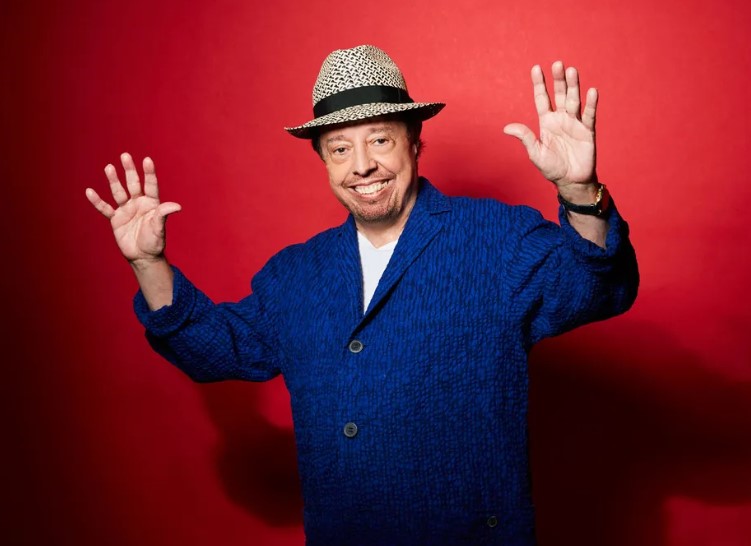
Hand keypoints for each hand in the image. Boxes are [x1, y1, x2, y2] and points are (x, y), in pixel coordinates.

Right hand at [85, 153, 181, 264]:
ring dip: (113, 180)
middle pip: (133, 183)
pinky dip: (97, 201)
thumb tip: (176, 206)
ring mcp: (126, 210)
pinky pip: (105, 208)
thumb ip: (163, 215)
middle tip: (125, 155)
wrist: (143, 256)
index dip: (149, 173)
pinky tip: (89, 191)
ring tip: (109, 167)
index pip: (150, 185)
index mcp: (152, 204)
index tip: (147, 160)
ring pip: (118, 192)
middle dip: (129, 170)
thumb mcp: (160, 229)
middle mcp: (138, 203)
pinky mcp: (116, 219)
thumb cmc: (155, 242)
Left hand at [504, 61, 597, 198]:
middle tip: (557, 63)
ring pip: (573, 100)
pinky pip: (589, 115)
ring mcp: (575, 123)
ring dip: (573, 86)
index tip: (536, 68)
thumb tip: (506, 128)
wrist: (570, 181)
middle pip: (559, 95)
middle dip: (558, 80)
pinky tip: (591, 91)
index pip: (542, 99)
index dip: (539, 84)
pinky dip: (591, 104)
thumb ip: (525, 138)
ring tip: (572, 71)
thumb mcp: (535, 153)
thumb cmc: (552, 168)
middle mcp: (561, 119)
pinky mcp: (587, 131)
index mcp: (546, 122)